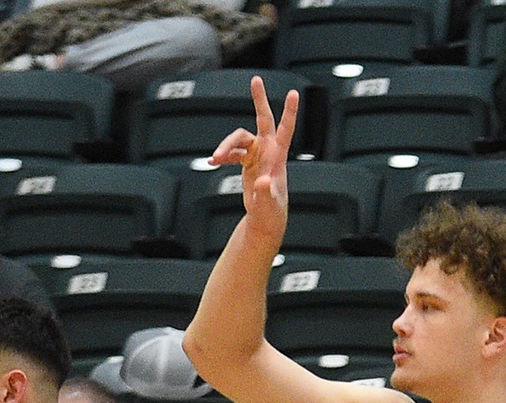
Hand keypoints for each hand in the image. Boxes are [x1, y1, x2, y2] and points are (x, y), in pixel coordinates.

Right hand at [207, 77, 300, 235]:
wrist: (264, 220)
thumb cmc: (271, 212)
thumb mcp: (268, 203)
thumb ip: (265, 192)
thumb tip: (262, 180)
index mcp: (278, 157)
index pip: (285, 129)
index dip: (289, 111)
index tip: (293, 93)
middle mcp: (268, 151)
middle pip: (263, 119)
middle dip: (259, 99)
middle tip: (255, 79)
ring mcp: (257, 155)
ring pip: (238, 139)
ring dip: (225, 146)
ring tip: (215, 159)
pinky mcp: (248, 162)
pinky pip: (232, 152)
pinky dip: (222, 156)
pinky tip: (212, 163)